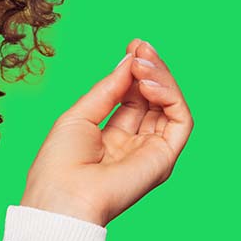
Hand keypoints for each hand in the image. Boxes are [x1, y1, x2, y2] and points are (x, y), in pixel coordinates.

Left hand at [19, 39, 193, 226]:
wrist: (62, 196)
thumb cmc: (60, 161)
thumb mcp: (81, 114)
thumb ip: (109, 89)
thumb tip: (129, 59)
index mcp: (111, 134)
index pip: (133, 95)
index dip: (134, 69)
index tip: (133, 45)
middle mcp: (135, 142)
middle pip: (153, 98)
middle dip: (149, 68)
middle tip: (140, 48)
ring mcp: (151, 150)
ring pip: (171, 106)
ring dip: (160, 78)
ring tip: (142, 63)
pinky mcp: (164, 158)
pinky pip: (181, 121)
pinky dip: (170, 97)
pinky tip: (148, 83)